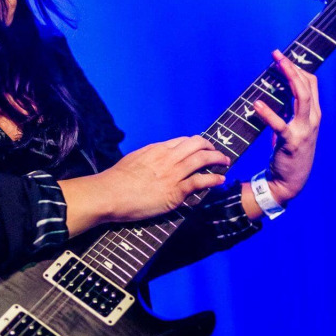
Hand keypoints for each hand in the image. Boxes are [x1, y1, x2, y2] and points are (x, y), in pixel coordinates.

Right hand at [97, 135, 230, 221]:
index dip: (196, 144)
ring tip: (225, 162)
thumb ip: (147, 159)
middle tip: (218, 153)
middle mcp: (167, 158)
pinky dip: (213, 179)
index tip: (202, 148)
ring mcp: (173, 174)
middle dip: (210, 147)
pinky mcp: (175, 191)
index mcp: (156, 149)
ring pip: (202, 160)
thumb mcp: (133, 160)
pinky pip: (200, 182)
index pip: (183, 141)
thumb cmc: (116, 181)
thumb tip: (152, 162)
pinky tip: (220, 179)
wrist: (110, 194)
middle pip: (196, 145)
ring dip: (217, 159)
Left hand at [253, 49, 320, 204]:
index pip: (311, 84)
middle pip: (307, 86)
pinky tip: (257, 103)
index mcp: (313, 114)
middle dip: (292, 67)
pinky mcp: (291, 142)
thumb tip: (278, 90)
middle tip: (277, 54)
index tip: (282, 58)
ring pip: (301, 98)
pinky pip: (280, 124)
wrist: (289, 181)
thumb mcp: (292, 128)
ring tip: (274, 66)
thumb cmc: (288, 153)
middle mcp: (312, 119)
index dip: (298, 69)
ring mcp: (304, 130)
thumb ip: (289, 111)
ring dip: (288, 79)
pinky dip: (268, 113)